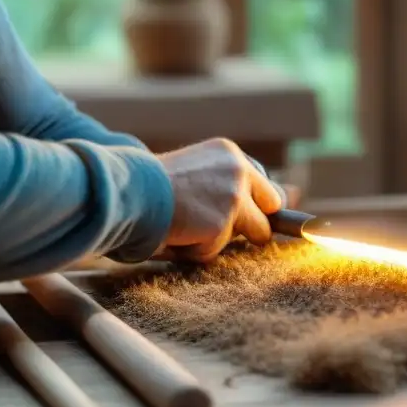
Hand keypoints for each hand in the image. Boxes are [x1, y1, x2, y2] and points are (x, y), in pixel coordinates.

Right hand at [155, 138, 283, 262]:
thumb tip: (278, 201)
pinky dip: (194, 252)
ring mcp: (233, 197)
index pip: (266, 184)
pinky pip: (214, 252)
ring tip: (186, 225)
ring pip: (252, 233)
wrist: (127, 191)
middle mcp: (238, 171)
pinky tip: (175, 233)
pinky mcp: (222, 224)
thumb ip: (226, 182)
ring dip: (220, 239)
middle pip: (273, 207)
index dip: (258, 205)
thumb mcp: (195, 170)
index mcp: (230, 153)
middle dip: (253, 224)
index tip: (249, 216)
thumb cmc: (150, 185)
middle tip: (216, 226)